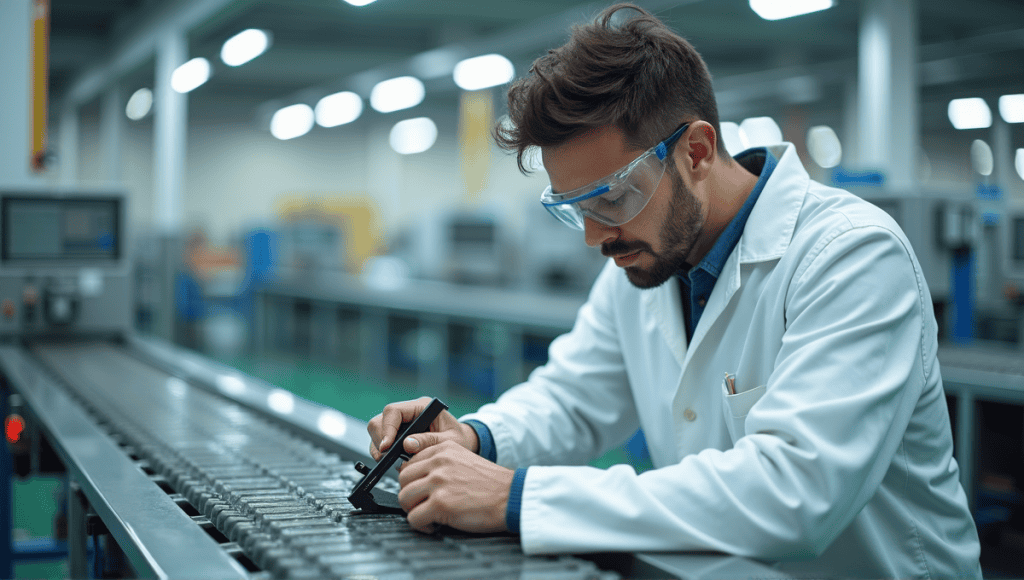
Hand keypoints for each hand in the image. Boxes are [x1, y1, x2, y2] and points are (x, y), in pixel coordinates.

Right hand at [367, 397, 479, 460]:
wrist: (462, 443)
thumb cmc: (459, 439)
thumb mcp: (450, 441)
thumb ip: (430, 441)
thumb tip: (407, 445)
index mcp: (422, 406)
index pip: (393, 411)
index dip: (387, 429)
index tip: (387, 447)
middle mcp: (409, 412)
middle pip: (380, 420)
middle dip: (380, 440)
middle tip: (388, 458)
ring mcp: (401, 423)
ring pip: (377, 431)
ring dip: (380, 448)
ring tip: (394, 461)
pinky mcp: (398, 434)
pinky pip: (381, 441)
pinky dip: (384, 453)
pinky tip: (395, 461)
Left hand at [398, 440, 513, 533]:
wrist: (511, 497)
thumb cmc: (491, 484)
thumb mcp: (463, 460)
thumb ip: (440, 463)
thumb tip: (416, 478)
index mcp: (443, 449)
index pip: (409, 462)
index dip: (414, 481)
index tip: (422, 491)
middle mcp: (438, 463)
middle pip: (402, 480)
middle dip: (410, 496)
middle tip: (423, 505)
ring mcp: (438, 482)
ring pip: (404, 498)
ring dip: (413, 511)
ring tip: (429, 516)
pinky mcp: (440, 504)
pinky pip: (413, 518)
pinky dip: (421, 526)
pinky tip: (434, 526)